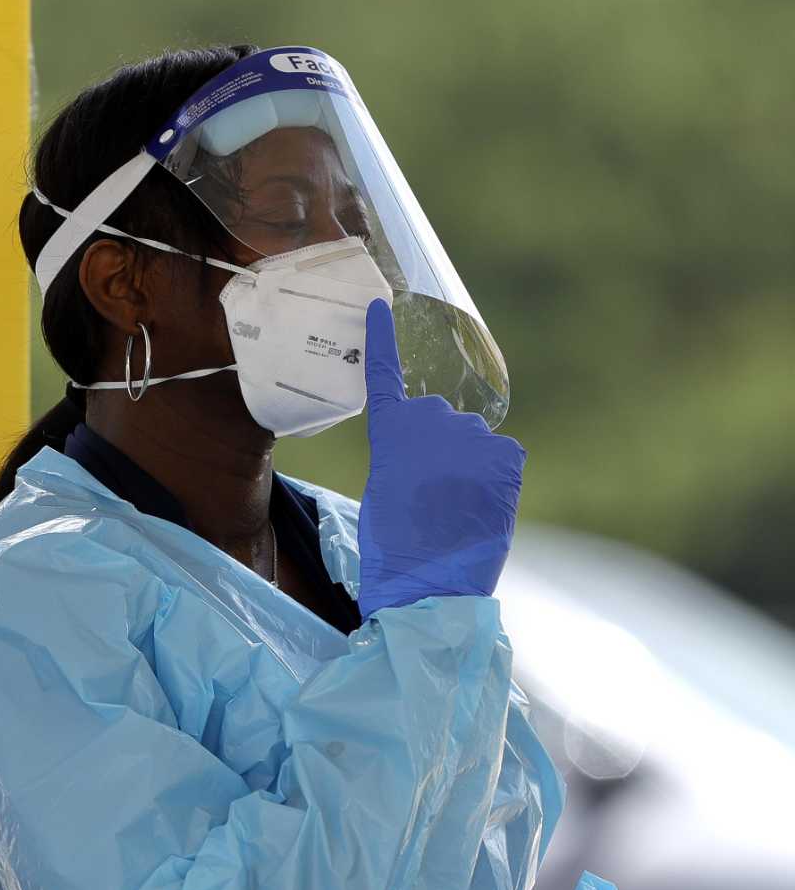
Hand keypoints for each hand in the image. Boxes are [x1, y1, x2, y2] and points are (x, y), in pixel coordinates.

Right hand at [356, 298, 525, 618]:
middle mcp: (433, 425)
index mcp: (391, 433)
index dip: (382, 342)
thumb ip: (405, 457)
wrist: (428, 582)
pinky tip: (481, 504)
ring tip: (455, 507)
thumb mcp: (384, 492)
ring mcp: (474, 439)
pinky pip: (502, 456)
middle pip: (440, 420)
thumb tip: (436, 452)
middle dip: (438, 446)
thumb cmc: (394, 547)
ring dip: (468, 466)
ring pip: (474, 442)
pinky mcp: (508, 457)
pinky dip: (495, 477)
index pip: (386, 378)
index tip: (381, 307)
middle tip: (429, 491)